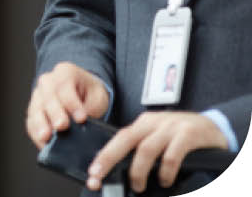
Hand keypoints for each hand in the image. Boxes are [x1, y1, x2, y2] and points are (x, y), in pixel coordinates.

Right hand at [26, 61, 109, 148]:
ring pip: (36, 109)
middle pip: (48, 97)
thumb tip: (81, 126)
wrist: (82, 94)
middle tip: (61, 126)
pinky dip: (36, 132)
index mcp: (65, 72)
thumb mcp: (97, 96)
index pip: (65, 87)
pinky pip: (31, 121)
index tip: (81, 118)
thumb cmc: (90, 94)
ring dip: (40, 124)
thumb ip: (90, 108)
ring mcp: (38, 96)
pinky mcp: (33, 111)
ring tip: (46, 137)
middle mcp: (47, 82)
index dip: (72, 104)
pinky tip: (43, 142)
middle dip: (55, 113)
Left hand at [86, 111, 227, 192]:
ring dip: (138, 170)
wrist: (215, 126)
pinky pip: (172, 155)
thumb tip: (121, 170)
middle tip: (99, 176)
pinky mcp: (189, 134)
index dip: (103, 155)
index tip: (93, 172)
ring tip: (137, 186)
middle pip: (126, 139)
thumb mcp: (159, 136)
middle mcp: (154, 122)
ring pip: (146, 149)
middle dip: (109, 158)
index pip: (118, 137)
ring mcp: (171, 127)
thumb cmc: (183, 135)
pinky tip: (165, 181)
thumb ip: (143, 148)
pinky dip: (165, 171)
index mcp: (144, 123)